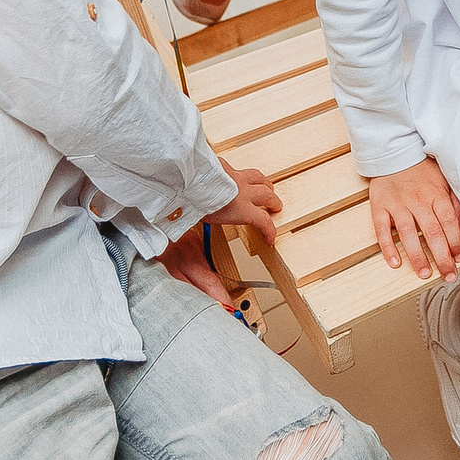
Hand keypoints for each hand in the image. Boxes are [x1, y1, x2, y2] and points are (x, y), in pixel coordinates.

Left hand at [155, 166, 276, 304]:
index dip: (270, 231)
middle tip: (275, 208)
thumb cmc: (191, 202)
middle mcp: (241, 190)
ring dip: (264, 184)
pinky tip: (232, 175)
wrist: (183, 174)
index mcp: (240, 208)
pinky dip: (239, 173)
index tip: (271, 239)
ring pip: (258, 177)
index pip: (263, 222)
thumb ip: (201, 272)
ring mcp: (233, 174)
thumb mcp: (194, 236)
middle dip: (273, 202)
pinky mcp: (222, 163)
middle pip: (266, 195)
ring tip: (266, 187)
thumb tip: (214, 297)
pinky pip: (236, 167)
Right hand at [368, 157, 459, 277]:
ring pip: (408, 234)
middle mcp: (417, 201)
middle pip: (432, 232)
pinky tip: (394, 262)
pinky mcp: (379, 207)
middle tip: (448, 275)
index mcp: (435, 194)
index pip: (448, 223)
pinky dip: (387, 247)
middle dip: (442, 257)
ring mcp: (397, 204)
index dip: (455, 243)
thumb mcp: (444, 179)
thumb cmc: (422, 169)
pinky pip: (382, 230)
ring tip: (425, 273)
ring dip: (417, 256)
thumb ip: (455, 202)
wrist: (393, 151)